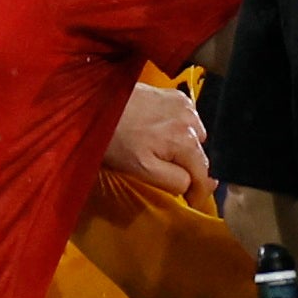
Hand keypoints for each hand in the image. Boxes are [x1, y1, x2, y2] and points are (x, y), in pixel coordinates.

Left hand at [106, 80, 211, 202]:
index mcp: (185, 142)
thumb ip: (172, 180)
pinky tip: (159, 131)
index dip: (198, 193)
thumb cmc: (113, 138)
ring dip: (184, 147)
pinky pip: (187, 119)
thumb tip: (190, 185)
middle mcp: (191, 121)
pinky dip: (179, 129)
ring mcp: (184, 105)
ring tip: (161, 150)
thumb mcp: (140, 169)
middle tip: (168, 175)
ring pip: (195, 137)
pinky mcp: (175, 96)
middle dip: (189, 169)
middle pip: (200, 156)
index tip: (191, 202)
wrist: (94, 104)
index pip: (204, 176)